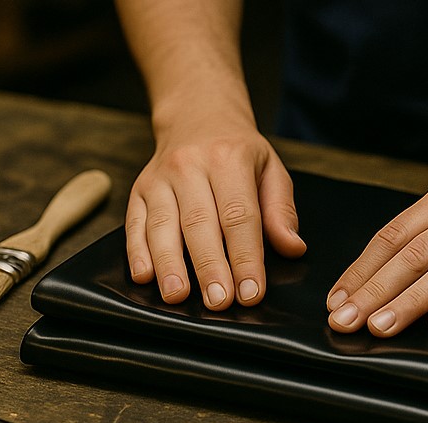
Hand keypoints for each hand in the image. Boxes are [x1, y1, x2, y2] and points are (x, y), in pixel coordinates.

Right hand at [124, 118, 305, 308]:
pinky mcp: (139, 190)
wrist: (197, 115)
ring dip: (169, 265)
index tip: (251, 291)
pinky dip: (136, 251)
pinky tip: (145, 276)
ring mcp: (159, 178)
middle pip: (200, 224)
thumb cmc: (238, 152)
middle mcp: (189, 167)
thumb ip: (281, 210)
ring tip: (177, 297)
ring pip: (162, 225)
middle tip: (218, 302)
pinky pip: (134, 223)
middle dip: (210, 267)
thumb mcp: (271, 169)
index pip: (239, 216)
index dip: (245, 257)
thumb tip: (292, 247)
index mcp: (228, 160)